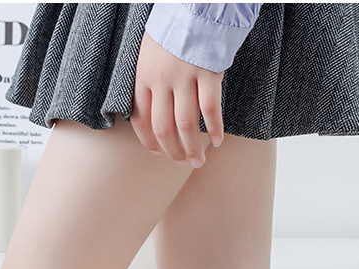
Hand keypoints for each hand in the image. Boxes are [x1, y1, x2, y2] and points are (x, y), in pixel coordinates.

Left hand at [130, 30, 223, 167]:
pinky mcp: (208, 73)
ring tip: (198, 161)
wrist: (196, 5)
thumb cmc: (173, 29)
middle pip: (164, 128)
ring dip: (192, 148)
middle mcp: (162, 80)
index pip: (141, 120)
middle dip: (173, 151)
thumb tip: (150, 115)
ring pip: (186, 125)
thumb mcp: (149, 54)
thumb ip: (149, 82)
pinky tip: (217, 140)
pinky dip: (214, 129)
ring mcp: (185, 77)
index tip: (159, 153)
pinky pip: (211, 110)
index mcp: (143, 76)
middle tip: (182, 163)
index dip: (150, 142)